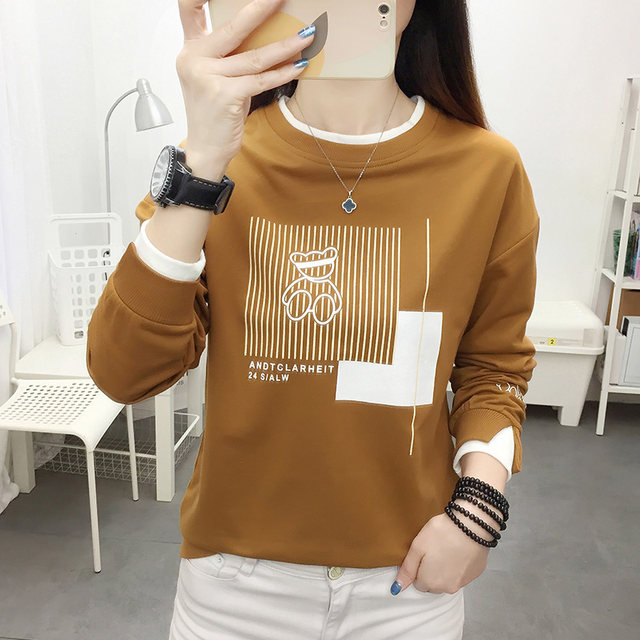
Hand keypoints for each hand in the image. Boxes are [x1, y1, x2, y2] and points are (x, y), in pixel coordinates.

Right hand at [176, 0, 314, 164]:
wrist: (206, 149)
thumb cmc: (215, 113)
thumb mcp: (216, 77)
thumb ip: (230, 55)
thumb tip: (267, 35)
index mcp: (190, 49)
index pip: (189, 8)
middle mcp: (194, 59)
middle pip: (234, 27)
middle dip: (262, 9)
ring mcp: (207, 77)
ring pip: (255, 56)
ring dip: (285, 46)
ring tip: (307, 36)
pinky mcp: (225, 96)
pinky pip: (261, 80)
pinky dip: (283, 73)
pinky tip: (299, 66)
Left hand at [391, 500, 493, 595]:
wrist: (471, 524)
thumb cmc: (442, 533)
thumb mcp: (417, 547)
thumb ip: (407, 570)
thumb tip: (397, 588)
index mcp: (430, 582)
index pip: (418, 582)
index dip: (419, 567)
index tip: (423, 553)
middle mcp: (447, 588)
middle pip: (433, 584)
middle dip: (431, 571)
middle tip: (434, 550)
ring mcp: (463, 583)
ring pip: (447, 580)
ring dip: (445, 569)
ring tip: (446, 549)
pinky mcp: (474, 575)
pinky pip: (461, 575)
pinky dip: (458, 566)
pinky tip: (458, 551)